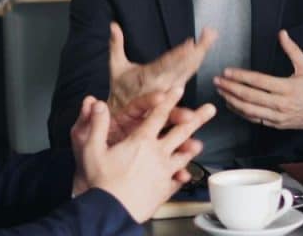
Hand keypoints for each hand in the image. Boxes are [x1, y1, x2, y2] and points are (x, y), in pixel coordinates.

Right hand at [73, 88, 216, 222]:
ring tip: (199, 144)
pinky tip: (185, 176)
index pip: (158, 115)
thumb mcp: (92, 149)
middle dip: (197, 118)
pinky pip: (177, 180)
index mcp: (141, 141)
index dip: (169, 100)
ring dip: (192, 147)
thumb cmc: (101, 182)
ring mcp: (164, 172)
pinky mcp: (164, 189)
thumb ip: (97, 124)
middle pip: (181, 131)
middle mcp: (157, 153)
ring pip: (183, 155)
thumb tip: (96, 104)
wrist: (111, 212)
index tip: (179, 90)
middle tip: (210, 109)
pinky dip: (182, 176)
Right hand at [108, 21, 215, 110]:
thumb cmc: (121, 88)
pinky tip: (203, 52)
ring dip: (200, 54)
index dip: (178, 55)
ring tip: (209, 38)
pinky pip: (188, 77)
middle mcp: (162, 84)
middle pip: (183, 66)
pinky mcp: (177, 91)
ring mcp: (171, 88)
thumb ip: (115, 45)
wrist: (124, 115)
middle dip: (197, 50)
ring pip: (189, 70)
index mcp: (147, 77)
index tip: (190, 44)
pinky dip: (196, 64)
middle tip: (208, 34)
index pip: (165, 65)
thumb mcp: (116, 67)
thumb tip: (113, 25)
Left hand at [214, 30, 302, 130]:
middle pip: (250, 96)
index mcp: (288, 87)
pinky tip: (231, 104)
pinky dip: (240, 112)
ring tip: (220, 92)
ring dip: (232, 101)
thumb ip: (292, 49)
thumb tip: (282, 33)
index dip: (241, 76)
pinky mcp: (276, 124)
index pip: (259, 81)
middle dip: (230, 88)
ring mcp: (277, 116)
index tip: (227, 71)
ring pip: (249, 110)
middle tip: (217, 81)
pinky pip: (254, 119)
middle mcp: (281, 103)